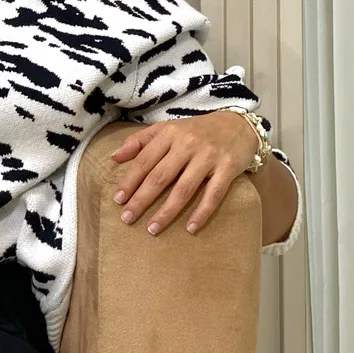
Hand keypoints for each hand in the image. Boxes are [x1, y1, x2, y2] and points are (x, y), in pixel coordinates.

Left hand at [110, 111, 259, 235]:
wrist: (238, 124)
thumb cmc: (197, 130)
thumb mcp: (167, 128)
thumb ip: (140, 141)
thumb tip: (114, 157)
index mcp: (169, 133)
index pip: (145, 160)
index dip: (130, 181)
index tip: (118, 200)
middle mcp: (187, 144)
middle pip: (160, 176)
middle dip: (142, 199)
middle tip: (127, 218)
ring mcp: (209, 156)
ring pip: (184, 189)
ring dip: (167, 212)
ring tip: (152, 229)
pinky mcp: (228, 168)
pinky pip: (213, 194)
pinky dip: (202, 212)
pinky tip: (190, 228)